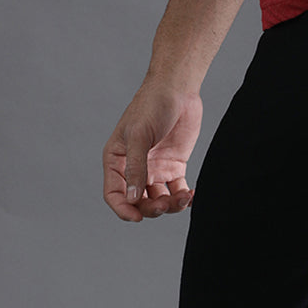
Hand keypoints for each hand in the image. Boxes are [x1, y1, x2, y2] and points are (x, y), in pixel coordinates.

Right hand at [103, 79, 203, 222]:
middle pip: (139, 201)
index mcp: (116, 161)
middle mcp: (134, 168)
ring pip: (159, 199)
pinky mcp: (174, 167)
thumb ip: (136, 168)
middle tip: (164, 204)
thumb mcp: (139, 136)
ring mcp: (155, 169)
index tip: (136, 218)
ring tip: (184, 197)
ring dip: (170, 205)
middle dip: (151, 208)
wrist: (178, 90)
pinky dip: (184, 197)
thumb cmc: (151, 106)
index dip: (123, 209)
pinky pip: (177, 190)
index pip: (114, 194)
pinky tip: (193, 195)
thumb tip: (133, 199)